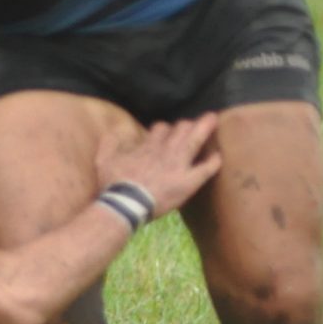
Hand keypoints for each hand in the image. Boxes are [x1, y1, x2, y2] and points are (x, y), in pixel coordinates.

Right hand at [95, 114, 220, 216]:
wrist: (126, 204)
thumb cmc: (114, 184)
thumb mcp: (104, 159)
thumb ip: (110, 142)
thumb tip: (114, 130)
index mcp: (148, 145)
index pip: (161, 128)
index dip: (165, 129)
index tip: (166, 132)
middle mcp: (166, 151)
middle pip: (181, 128)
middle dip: (186, 125)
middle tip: (191, 126)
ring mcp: (179, 165)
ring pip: (195, 140)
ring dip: (205, 128)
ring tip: (213, 119)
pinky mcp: (189, 181)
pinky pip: (206, 168)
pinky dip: (213, 161)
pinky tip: (218, 156)